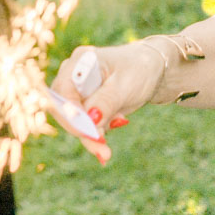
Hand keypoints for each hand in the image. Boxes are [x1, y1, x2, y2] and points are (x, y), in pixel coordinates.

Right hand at [51, 43, 164, 165]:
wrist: (151, 70)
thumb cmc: (138, 69)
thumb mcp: (125, 85)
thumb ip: (106, 102)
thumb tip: (90, 121)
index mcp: (79, 62)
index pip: (63, 90)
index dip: (70, 113)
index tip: (87, 132)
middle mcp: (73, 76)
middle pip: (64, 107)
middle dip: (81, 130)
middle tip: (101, 150)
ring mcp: (78, 91)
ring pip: (74, 119)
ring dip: (91, 136)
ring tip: (106, 152)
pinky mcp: (86, 104)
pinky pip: (86, 123)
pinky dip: (97, 133)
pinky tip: (111, 137)